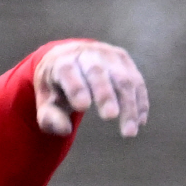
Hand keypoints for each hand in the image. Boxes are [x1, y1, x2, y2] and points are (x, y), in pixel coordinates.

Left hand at [34, 40, 148, 139]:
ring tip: (129, 132)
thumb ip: (49, 117)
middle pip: (97, 71)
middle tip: (110, 116)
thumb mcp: (45, 102)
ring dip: (129, 105)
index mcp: (62, 62)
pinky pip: (136, 81)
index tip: (81, 107)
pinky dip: (139, 102)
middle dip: (105, 94)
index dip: (76, 87)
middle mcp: (86, 54)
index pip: (68, 71)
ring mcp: (108, 54)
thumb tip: (65, 130)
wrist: (69, 58)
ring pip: (122, 77)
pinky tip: (140, 122)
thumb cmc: (56, 87)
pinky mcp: (124, 60)